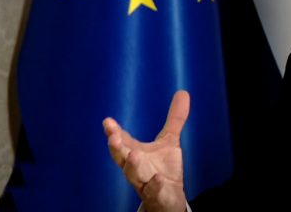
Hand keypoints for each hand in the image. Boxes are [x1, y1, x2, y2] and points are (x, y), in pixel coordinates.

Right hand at [103, 90, 189, 211]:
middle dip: (117, 148)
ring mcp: (144, 182)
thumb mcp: (169, 142)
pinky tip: (158, 178)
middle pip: (122, 158)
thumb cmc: (163, 169)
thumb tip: (183, 92)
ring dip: (132, 166)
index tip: (107, 121)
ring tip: (134, 155)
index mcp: (135, 153)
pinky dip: (155, 185)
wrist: (168, 199)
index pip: (122, 141)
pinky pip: (153, 191)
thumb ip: (175, 119)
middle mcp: (136, 168)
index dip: (114, 132)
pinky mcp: (156, 195)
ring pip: (134, 175)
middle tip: (113, 137)